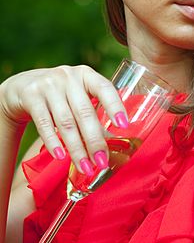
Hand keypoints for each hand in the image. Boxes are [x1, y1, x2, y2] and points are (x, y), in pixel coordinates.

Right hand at [0, 65, 127, 174]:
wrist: (21, 87)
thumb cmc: (60, 96)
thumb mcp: (77, 97)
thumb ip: (94, 116)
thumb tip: (113, 144)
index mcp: (86, 75)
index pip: (104, 88)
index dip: (115, 106)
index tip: (124, 126)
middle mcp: (68, 76)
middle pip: (84, 112)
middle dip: (94, 140)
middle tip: (102, 162)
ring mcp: (48, 85)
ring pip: (66, 122)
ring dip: (76, 148)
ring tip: (84, 167)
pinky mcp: (31, 96)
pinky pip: (44, 124)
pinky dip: (53, 142)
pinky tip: (61, 157)